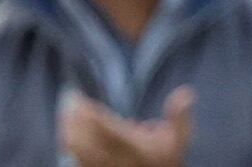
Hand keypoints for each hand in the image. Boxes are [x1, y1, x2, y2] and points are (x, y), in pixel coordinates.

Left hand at [60, 87, 192, 166]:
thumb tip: (186, 92)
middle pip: (87, 141)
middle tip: (69, 101)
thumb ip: (179, 116)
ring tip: (65, 114)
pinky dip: (70, 146)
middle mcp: (116, 161)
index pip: (107, 130)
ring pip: (79, 152)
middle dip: (75, 120)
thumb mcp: (179, 139)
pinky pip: (79, 161)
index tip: (79, 99)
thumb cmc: (165, 161)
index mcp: (135, 149)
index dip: (90, 114)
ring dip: (69, 132)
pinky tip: (67, 134)